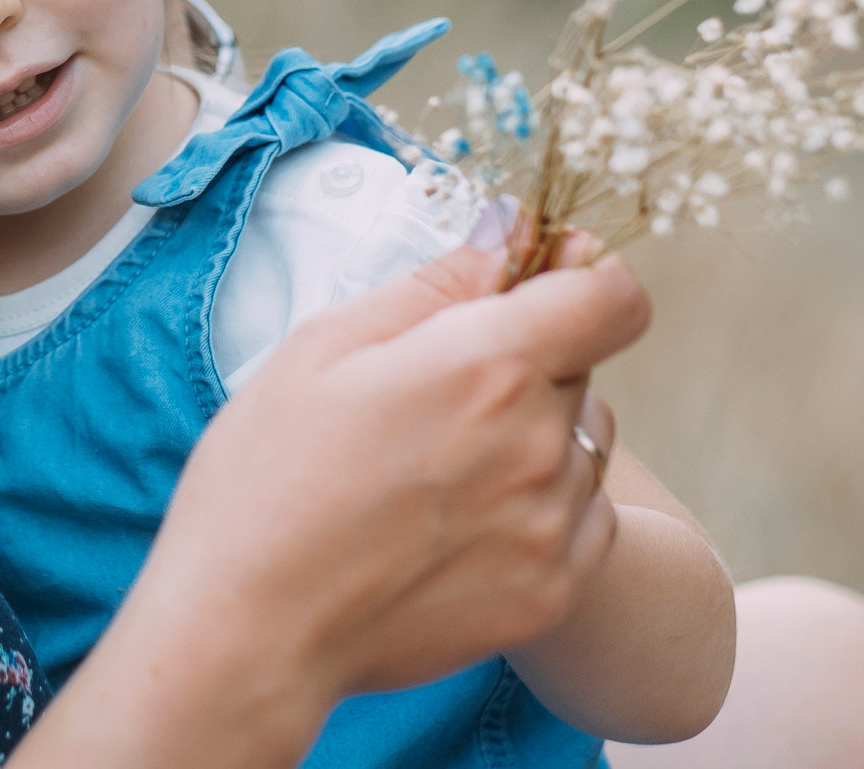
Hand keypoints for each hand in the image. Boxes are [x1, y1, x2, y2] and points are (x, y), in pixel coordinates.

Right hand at [89, 239, 649, 757]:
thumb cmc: (267, 480)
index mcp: (489, 366)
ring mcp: (553, 526)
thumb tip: (506, 233)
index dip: (583, 275)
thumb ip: (434, 284)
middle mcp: (540, 444)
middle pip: (583, 366)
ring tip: (439, 463)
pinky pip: (585, 518)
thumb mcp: (325, 347)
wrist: (250, 629)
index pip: (613, 296)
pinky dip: (541, 504)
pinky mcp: (551, 590)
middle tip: (436, 388)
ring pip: (584, 442)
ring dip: (536, 433)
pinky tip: (459, 517)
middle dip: (527, 357)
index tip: (537, 280)